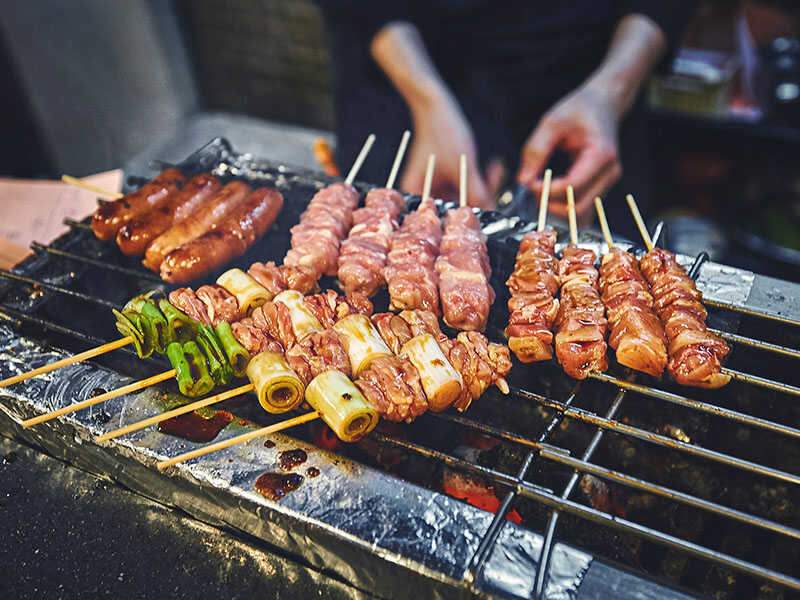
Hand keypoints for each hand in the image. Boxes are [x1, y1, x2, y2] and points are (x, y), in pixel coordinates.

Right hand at [400, 95, 491, 207]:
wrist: (436, 106)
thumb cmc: (442, 133)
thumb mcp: (463, 167)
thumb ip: (477, 193)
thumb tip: (491, 213)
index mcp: (418, 194)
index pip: (447, 214)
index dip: (470, 213)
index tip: (491, 207)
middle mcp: (425, 193)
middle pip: (457, 205)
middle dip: (480, 195)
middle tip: (496, 182)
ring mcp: (435, 184)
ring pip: (464, 195)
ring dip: (483, 185)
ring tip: (495, 169)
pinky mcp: (445, 177)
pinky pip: (465, 184)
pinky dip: (478, 178)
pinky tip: (492, 166)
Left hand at [517, 84, 621, 223]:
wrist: (603, 103)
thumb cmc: (579, 108)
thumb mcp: (551, 123)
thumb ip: (535, 151)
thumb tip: (523, 181)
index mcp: (601, 155)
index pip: (571, 186)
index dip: (546, 190)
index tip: (528, 182)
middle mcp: (609, 173)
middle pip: (577, 207)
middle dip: (550, 203)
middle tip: (532, 188)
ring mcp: (607, 182)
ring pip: (580, 212)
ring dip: (555, 207)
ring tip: (540, 189)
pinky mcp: (601, 186)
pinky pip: (581, 207)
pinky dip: (563, 205)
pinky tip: (550, 192)